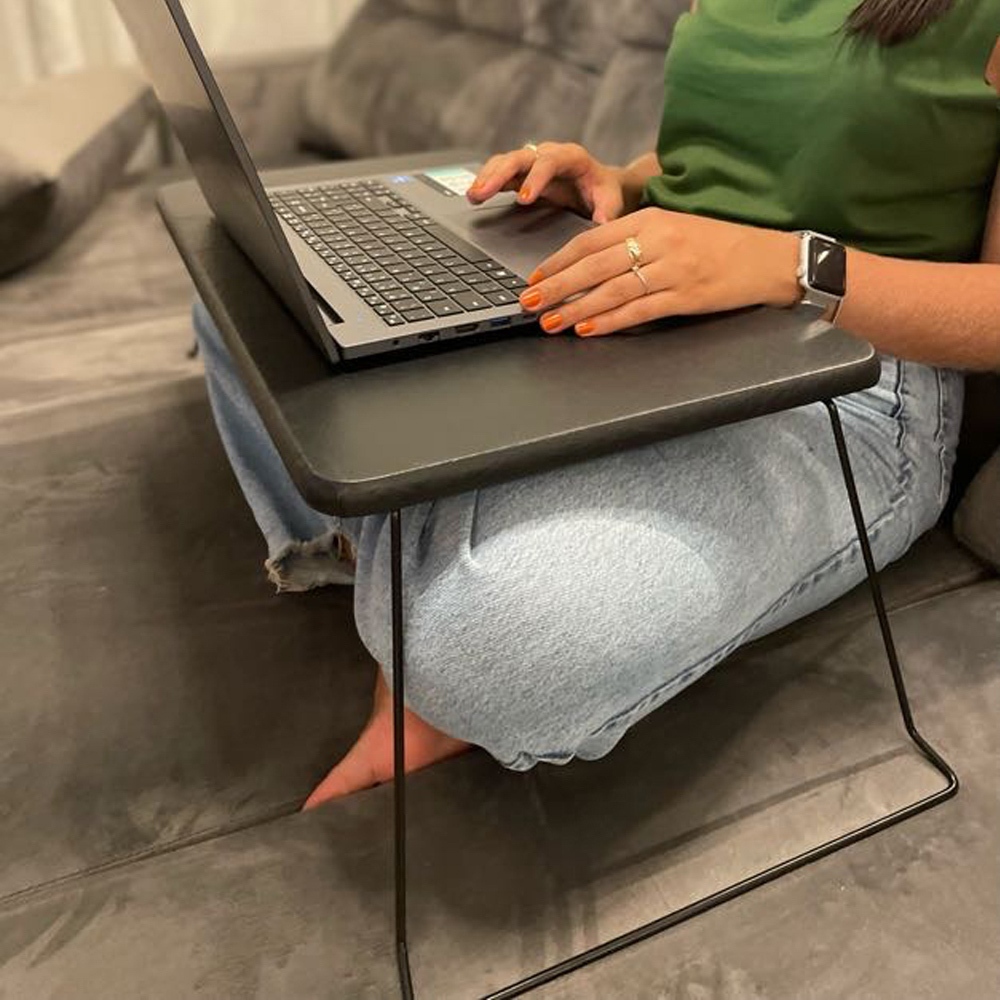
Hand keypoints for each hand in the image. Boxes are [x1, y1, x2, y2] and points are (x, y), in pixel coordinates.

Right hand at [468, 142, 625, 223]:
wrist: (600, 187)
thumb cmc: (605, 192)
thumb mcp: (611, 201)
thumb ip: (607, 211)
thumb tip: (601, 225)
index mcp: (572, 158)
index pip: (550, 162)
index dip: (535, 178)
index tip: (524, 199)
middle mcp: (548, 155)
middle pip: (520, 157)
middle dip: (500, 174)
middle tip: (483, 192)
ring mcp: (532, 163)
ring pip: (505, 162)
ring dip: (487, 177)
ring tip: (472, 195)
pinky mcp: (521, 174)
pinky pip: (500, 173)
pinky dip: (486, 182)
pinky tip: (473, 196)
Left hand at [519, 208, 802, 336]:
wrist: (772, 257)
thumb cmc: (722, 244)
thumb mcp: (677, 228)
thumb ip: (637, 239)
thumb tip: (593, 263)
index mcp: (652, 218)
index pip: (592, 239)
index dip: (559, 260)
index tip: (536, 276)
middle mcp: (659, 239)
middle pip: (593, 265)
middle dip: (555, 286)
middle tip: (528, 302)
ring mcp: (673, 268)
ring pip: (610, 290)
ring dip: (575, 308)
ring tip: (549, 322)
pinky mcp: (686, 296)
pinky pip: (638, 310)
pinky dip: (609, 321)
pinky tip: (587, 329)